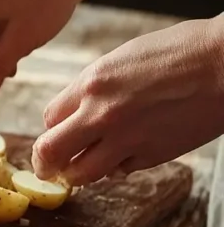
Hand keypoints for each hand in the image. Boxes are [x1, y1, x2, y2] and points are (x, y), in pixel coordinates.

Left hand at [33, 17, 223, 183]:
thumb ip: (95, 87)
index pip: (49, 119)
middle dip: (45, 164)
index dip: (51, 129)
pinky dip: (116, 169)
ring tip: (80, 169)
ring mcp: (127, 140)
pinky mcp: (152, 157)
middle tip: (47, 169)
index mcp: (92, 84)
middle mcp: (102, 115)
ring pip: (82, 174)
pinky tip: (123, 156)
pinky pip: (120, 172)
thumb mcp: (123, 58)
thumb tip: (77, 112)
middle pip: (51, 153)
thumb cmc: (181, 51)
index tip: (56, 133)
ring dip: (77, 174)